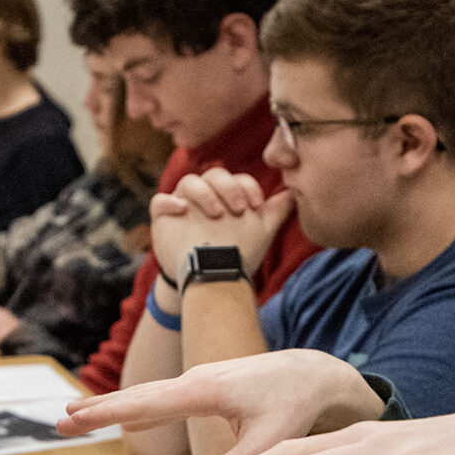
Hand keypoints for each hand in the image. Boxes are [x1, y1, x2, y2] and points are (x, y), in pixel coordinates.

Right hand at [63, 347, 382, 454]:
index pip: (146, 403)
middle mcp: (194, 380)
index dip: (108, 412)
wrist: (310, 371)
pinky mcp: (203, 389)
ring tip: (77, 418)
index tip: (74, 417)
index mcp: (204, 390)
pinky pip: (163, 399)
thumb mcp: (270, 441)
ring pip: (147, 397)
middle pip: (137, 397)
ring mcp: (197, 382)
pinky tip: (127, 419)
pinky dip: (138, 408)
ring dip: (113, 408)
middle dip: (98, 409)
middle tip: (59, 421)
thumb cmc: (293, 404)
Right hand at [148, 168, 293, 282]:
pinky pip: (159, 202)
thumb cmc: (238, 253)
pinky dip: (169, 202)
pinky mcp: (163, 218)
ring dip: (203, 193)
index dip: (246, 187)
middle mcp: (205, 194)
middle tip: (237, 209)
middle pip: (213, 175)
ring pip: (188, 182)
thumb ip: (277, 211)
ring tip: (215, 213)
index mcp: (227, 193)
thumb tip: (295, 192)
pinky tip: (181, 210)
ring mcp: (183, 204)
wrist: (212, 280)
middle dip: (227, 187)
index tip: (256, 205)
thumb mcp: (260, 232)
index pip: (236, 178)